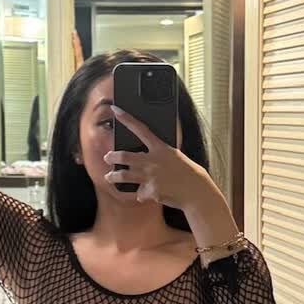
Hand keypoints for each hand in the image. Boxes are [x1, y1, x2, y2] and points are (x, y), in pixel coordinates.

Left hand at [104, 107, 220, 212]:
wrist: (196, 190)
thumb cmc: (187, 172)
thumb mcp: (174, 156)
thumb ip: (157, 155)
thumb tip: (142, 159)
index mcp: (160, 148)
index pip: (140, 129)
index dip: (126, 118)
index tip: (115, 109)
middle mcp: (153, 160)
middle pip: (124, 156)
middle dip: (112, 156)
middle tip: (107, 157)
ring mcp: (150, 176)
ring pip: (124, 175)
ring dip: (113, 176)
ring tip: (109, 177)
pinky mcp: (150, 191)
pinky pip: (140, 193)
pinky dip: (143, 194)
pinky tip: (149, 194)